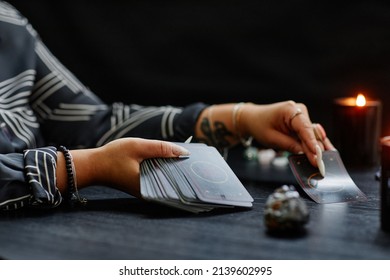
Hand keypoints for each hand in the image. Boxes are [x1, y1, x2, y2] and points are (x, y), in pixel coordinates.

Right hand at [65, 138, 189, 196]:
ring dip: (175, 169)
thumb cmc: (113, 156)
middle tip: (199, 161)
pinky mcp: (143, 185)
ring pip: (167, 179)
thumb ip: (161, 148)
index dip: (190, 174)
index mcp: (150, 186)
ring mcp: (147, 190)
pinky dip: (165, 169)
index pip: (177, 183)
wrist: (93, 166)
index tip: (202, 166)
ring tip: (187, 159)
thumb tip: (184, 152)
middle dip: (185, 171)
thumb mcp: (138, 147)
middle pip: (174, 181)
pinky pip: (159, 177)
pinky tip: (170, 160)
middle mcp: (150, 192)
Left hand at [239, 101, 334, 166]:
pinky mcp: (302, 124)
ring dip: (319, 147)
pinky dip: (316, 144)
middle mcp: (299, 111)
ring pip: (313, 134)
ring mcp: (302, 116)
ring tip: (328, 161)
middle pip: (311, 132)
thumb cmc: (259, 125)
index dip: (312, 143)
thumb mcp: (271, 138)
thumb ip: (289, 145)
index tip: (317, 156)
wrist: (253, 118)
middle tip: (321, 165)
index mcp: (290, 110)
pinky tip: (327, 152)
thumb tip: (305, 153)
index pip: (304, 128)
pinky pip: (310, 135)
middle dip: (316, 149)